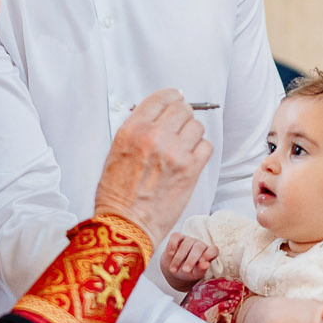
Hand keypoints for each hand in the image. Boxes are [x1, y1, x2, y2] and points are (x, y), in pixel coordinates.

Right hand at [92, 90, 211, 240]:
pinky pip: (206, 146)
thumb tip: (156, 117)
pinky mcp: (190, 170)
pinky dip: (200, 150)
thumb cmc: (117, 195)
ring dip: (192, 134)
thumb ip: (136, 131)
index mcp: (133, 130)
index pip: (160, 98)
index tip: (176, 99)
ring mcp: (175, 153)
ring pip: (197, 126)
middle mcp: (155, 137)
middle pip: (182, 109)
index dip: (171, 97)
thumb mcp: (116, 152)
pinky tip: (190, 159)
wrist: (127, 225)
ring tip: (183, 147)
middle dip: (182, 116)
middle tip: (179, 126)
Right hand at [162, 235, 217, 290]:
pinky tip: (171, 254)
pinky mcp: (178, 237)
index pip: (213, 250)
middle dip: (191, 260)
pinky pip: (175, 236)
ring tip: (173, 270)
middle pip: (198, 248)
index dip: (209, 255)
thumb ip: (201, 269)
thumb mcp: (195, 274)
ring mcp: (189, 240)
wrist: (174, 268)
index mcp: (207, 253)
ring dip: (178, 258)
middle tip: (185, 270)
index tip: (202, 262)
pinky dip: (173, 244)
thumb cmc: (188, 272)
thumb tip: (206, 264)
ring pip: (185, 245)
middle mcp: (200, 245)